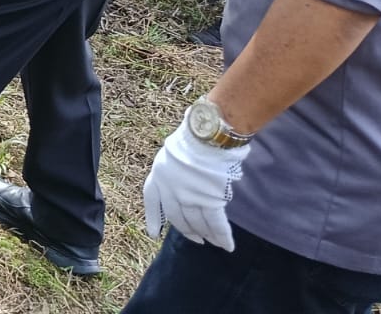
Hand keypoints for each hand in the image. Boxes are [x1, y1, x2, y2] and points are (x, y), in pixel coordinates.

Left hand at [143, 121, 250, 250]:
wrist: (206, 134)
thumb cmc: (194, 136)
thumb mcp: (173, 151)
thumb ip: (174, 168)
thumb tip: (184, 178)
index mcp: (159, 173)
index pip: (152, 200)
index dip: (153, 218)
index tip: (153, 235)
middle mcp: (170, 188)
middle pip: (177, 216)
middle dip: (187, 230)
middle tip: (197, 239)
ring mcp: (189, 196)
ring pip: (197, 222)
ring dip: (207, 235)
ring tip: (214, 244)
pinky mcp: (209, 200)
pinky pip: (216, 223)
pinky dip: (222, 236)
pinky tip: (227, 246)